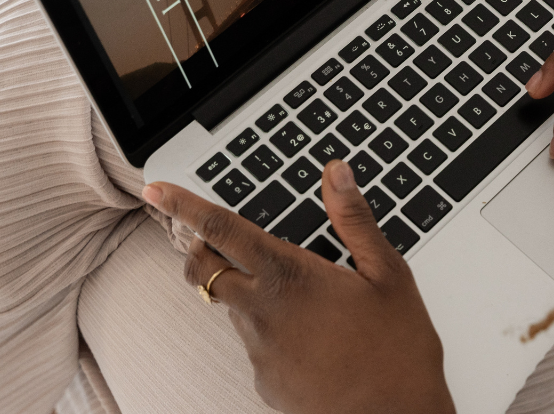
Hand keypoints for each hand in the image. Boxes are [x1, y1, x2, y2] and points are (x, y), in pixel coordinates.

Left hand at [141, 161, 454, 413]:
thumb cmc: (398, 347)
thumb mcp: (388, 273)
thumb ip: (353, 219)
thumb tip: (336, 173)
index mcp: (290, 276)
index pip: (222, 229)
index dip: (184, 205)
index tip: (155, 189)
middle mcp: (263, 312)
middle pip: (203, 270)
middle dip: (200, 248)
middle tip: (218, 239)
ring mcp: (259, 350)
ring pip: (232, 307)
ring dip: (247, 290)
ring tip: (305, 297)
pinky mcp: (264, 379)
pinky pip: (256, 343)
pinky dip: (272, 330)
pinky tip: (315, 336)